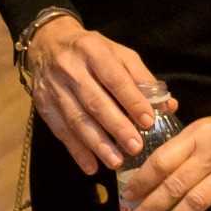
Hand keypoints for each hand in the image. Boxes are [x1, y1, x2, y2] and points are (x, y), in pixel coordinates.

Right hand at [26, 16, 176, 174]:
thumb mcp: (118, 53)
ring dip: (97, 144)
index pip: (114, 78)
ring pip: (76, 119)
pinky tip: (91, 166)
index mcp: (93, 51)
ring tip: (116, 162)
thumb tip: (167, 106)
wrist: (46, 43)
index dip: (131, 100)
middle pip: (94, 101)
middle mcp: (71, 68)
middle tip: (135, 147)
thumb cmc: (91, 51)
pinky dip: (77, 151)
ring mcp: (54, 88)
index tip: (148, 121)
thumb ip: (141, 78)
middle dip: (116, 127)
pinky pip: (60, 131)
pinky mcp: (43, 105)